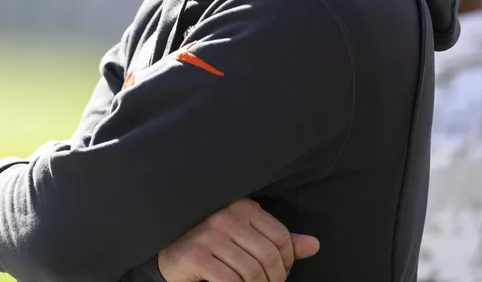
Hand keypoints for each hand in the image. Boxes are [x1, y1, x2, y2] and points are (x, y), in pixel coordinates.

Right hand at [158, 198, 319, 281]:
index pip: (280, 237)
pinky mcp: (195, 255)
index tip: (281, 274)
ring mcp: (208, 235)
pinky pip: (230, 281)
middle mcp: (226, 216)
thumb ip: (277, 241)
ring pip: (252, 272)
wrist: (167, 249)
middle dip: (275, 280)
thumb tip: (314, 245)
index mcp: (242, 206)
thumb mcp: (246, 235)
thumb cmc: (211, 243)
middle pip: (269, 257)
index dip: (288, 262)